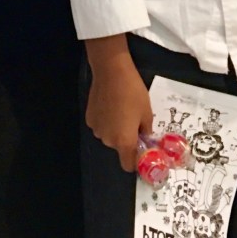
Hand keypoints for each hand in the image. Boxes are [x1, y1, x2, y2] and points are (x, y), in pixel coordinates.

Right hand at [85, 39, 152, 171]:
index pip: (128, 165)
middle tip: (135, 123)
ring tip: (121, 110)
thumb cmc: (133, 92)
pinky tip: (110, 105)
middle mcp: (108, 139)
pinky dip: (107, 121)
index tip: (142, 150)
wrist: (111, 71)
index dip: (136, 161)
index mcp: (124, 141)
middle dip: (127, 140)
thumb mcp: (147, 112)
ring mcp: (97, 129)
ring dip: (116, 130)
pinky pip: (102, 126)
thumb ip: (146, 131)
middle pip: (119, 148)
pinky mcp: (89, 118)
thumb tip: (144, 137)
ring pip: (109, 136)